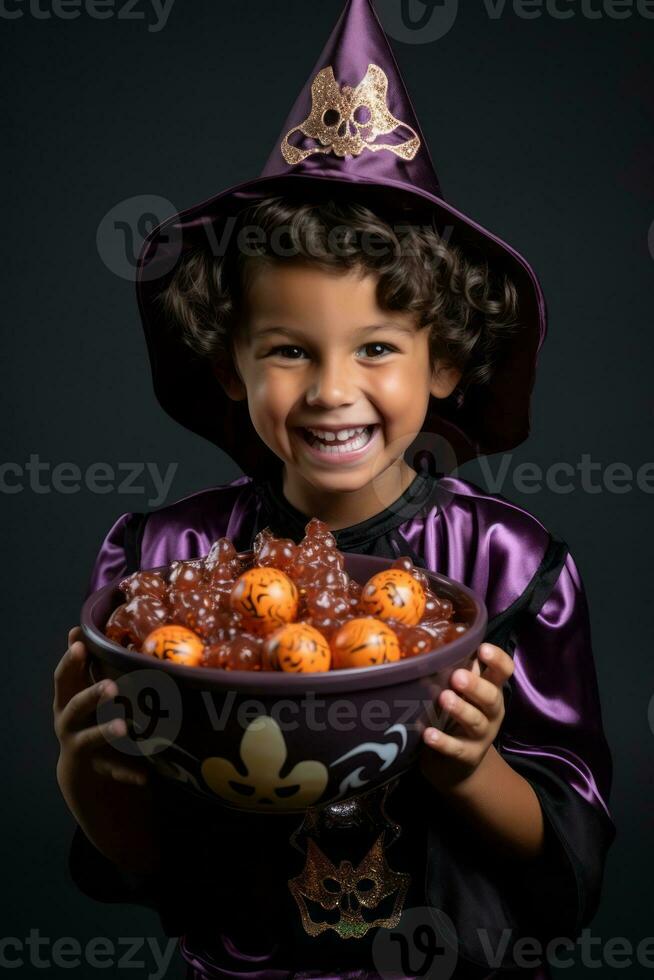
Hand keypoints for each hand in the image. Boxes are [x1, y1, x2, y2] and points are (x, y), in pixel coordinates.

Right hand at [54, 625, 149, 788]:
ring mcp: (80, 746)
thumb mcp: (81, 688)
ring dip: (106, 732)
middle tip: (111, 686)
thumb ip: (82, 663)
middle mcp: (68, 723)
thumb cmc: (86, 714)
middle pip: (75, 707)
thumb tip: (79, 627)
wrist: (81, 766)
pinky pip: (114, 771)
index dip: (70, 661)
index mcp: (66, 699)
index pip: (64, 677)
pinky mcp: (97, 768)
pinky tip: (145, 774)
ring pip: (89, 740)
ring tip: (123, 726)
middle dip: (91, 696)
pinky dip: (128, 773)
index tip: (81, 646)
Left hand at [419, 642, 513, 792]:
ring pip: (476, 722)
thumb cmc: (456, 714)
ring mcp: (482, 736)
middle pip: (492, 697)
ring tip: (444, 698)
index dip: (498, 660)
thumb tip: (442, 640)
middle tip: (457, 676)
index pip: (503, 672)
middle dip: (476, 686)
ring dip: (461, 709)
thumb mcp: (462, 692)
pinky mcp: (467, 756)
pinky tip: (428, 734)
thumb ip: (458, 668)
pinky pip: (456, 749)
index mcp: (491, 689)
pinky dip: (443, 741)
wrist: (455, 765)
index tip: (483, 649)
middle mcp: (491, 712)